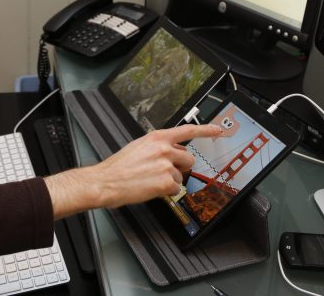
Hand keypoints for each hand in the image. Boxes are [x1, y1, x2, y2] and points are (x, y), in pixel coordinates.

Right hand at [45, 124, 221, 217]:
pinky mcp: (166, 183)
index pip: (187, 131)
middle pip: (188, 159)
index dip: (206, 130)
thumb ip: (157, 146)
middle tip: (164, 171)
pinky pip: (176, 189)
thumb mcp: (138, 147)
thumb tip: (172, 151)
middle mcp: (164, 149)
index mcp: (156, 137)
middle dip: (181, 167)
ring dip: (170, 181)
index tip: (217, 131)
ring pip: (181, 176)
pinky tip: (151, 188)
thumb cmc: (118, 166)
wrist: (106, 181)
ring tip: (150, 180)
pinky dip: (166, 192)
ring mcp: (166, 166)